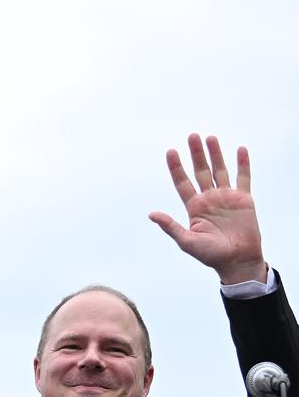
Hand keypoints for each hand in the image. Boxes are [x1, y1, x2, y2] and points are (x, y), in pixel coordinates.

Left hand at [148, 134, 266, 284]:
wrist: (236, 261)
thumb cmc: (210, 255)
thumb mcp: (187, 241)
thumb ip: (171, 226)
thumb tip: (151, 214)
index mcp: (194, 207)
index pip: (182, 183)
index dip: (176, 167)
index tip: (170, 151)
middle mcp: (209, 199)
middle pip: (201, 171)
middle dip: (196, 154)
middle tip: (192, 135)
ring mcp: (226, 197)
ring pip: (220, 170)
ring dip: (215, 154)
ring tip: (210, 138)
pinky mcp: (244, 199)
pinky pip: (244, 177)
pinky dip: (243, 163)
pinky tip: (240, 149)